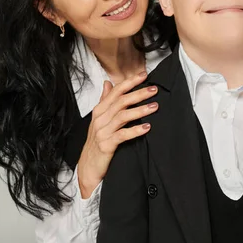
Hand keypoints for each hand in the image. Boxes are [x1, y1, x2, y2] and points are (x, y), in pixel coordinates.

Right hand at [77, 71, 157, 197]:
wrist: (88, 167)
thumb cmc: (97, 141)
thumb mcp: (100, 119)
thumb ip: (105, 100)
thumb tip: (108, 83)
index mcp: (100, 110)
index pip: (116, 91)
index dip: (130, 82)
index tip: (144, 75)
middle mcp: (100, 119)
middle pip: (121, 101)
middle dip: (138, 93)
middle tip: (154, 90)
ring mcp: (102, 132)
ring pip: (122, 116)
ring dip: (140, 110)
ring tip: (154, 107)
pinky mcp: (106, 145)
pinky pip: (122, 135)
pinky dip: (135, 130)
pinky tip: (147, 127)